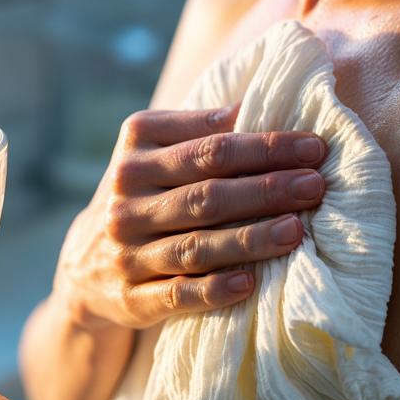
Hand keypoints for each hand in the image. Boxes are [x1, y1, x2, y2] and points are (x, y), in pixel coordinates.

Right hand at [52, 104, 326, 328]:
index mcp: (136, 149)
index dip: (266, 146)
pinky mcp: (129, 297)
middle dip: (267, 189)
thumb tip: (263, 103)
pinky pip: (176, 293)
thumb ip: (202, 130)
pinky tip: (249, 283)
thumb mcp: (157, 150)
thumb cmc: (145, 193)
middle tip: (315, 185)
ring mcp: (125, 249)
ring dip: (250, 239)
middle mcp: (125, 197)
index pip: (210, 146)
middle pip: (206, 193)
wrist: (84, 264)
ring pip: (196, 245)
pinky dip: (213, 290)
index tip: (314, 147)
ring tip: (296, 230)